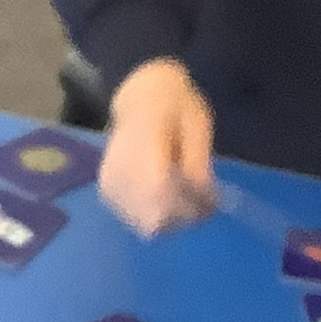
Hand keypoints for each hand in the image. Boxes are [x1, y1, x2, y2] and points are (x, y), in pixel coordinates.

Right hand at [97, 58, 216, 237]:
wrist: (141, 96)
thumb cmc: (175, 106)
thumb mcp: (197, 125)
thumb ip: (198, 162)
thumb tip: (204, 198)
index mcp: (141, 145)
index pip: (160, 194)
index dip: (189, 206)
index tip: (212, 200)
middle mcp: (118, 169)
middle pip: (154, 218)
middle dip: (186, 216)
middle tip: (204, 201)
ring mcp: (110, 184)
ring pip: (147, 225)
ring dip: (173, 218)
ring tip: (186, 196)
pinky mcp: (108, 193)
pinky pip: (138, 221)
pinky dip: (158, 215)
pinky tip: (167, 196)